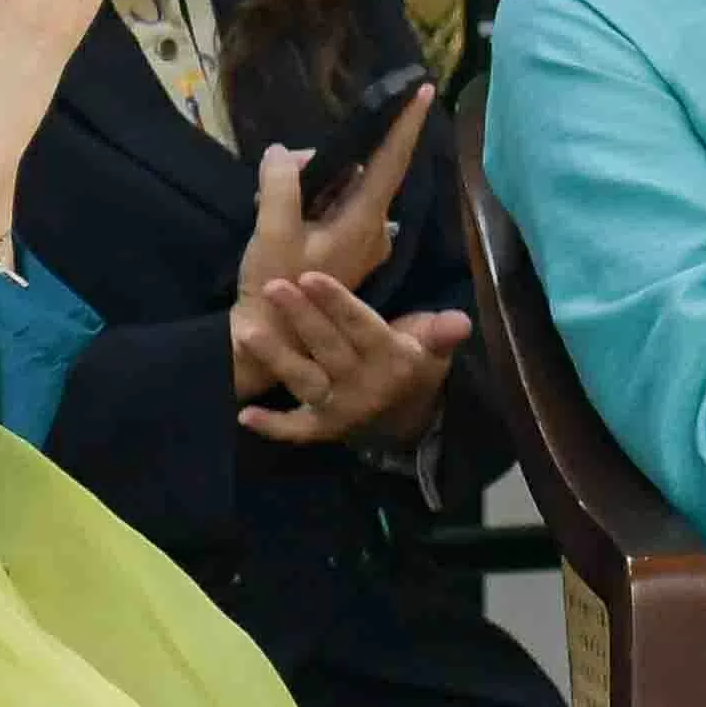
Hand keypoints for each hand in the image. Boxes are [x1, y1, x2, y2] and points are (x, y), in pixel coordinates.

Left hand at [234, 272, 470, 445]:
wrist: (408, 420)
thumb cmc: (414, 366)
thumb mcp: (434, 348)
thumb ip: (442, 333)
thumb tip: (461, 321)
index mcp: (391, 359)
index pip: (360, 326)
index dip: (336, 303)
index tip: (311, 277)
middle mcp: (363, 385)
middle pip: (327, 348)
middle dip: (301, 317)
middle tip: (274, 287)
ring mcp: (339, 408)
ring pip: (305, 381)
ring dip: (276, 359)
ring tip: (246, 332)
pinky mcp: (321, 428)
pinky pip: (296, 429)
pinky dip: (272, 426)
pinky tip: (244, 414)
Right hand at [240, 82, 431, 301]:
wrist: (274, 338)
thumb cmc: (279, 284)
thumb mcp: (272, 229)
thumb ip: (281, 183)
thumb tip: (284, 153)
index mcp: (365, 220)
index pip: (392, 161)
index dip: (407, 124)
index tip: (425, 90)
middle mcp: (374, 228)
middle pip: (359, 172)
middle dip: (324, 162)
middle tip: (279, 172)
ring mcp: (362, 240)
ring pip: (343, 189)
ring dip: (311, 184)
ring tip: (270, 201)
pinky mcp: (347, 248)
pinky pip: (335, 208)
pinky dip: (310, 202)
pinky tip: (278, 213)